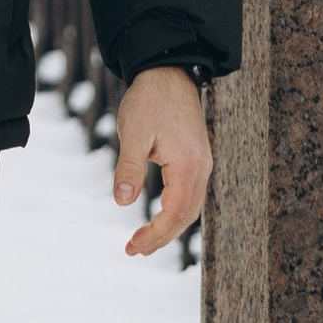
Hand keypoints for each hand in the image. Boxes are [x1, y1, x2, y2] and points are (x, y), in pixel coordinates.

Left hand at [114, 66, 211, 256]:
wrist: (169, 72)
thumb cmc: (150, 100)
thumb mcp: (133, 133)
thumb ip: (128, 168)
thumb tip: (121, 202)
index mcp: (187, 165)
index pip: (175, 212)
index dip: (155, 234)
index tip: (133, 246)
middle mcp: (201, 168)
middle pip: (186, 216)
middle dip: (161, 237)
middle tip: (134, 250)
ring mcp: (202, 164)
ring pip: (190, 207)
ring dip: (169, 227)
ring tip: (144, 242)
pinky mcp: (197, 159)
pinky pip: (190, 194)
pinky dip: (176, 212)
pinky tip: (160, 217)